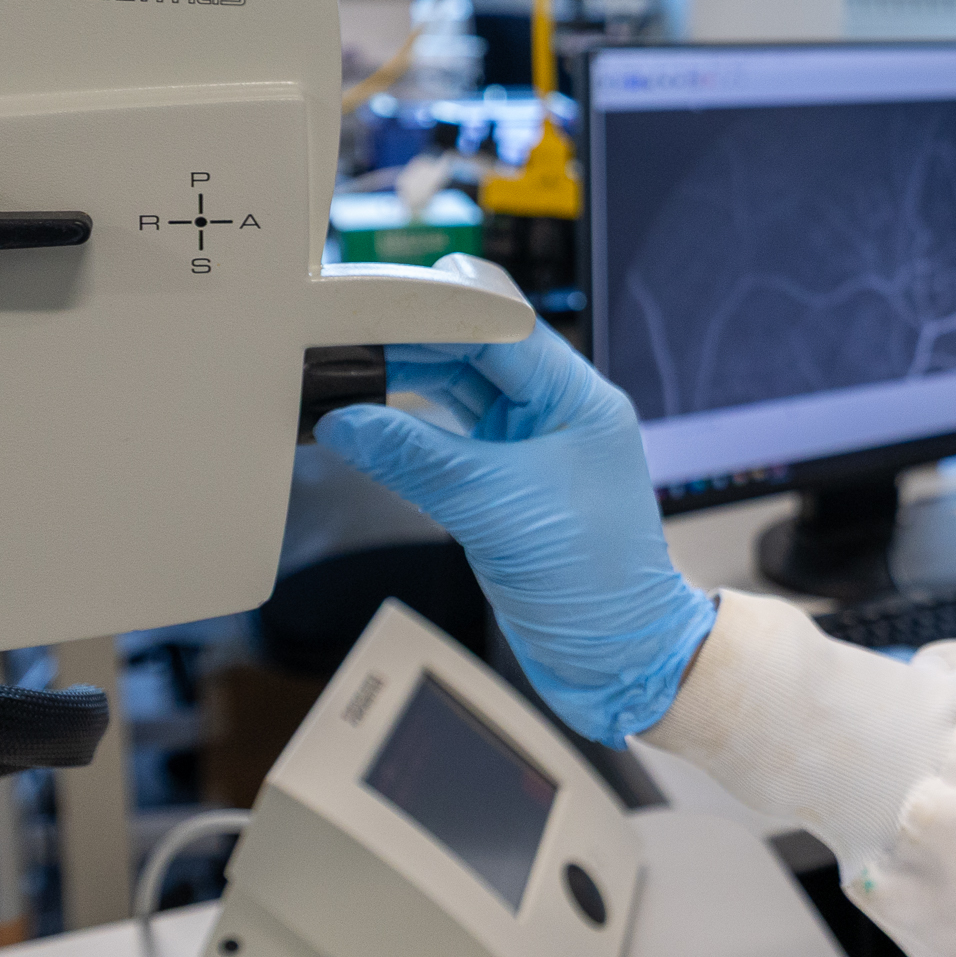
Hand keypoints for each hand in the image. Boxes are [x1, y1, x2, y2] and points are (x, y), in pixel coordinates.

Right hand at [315, 300, 716, 744]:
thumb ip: (415, 458)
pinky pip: (449, 436)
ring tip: (342, 368)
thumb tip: (345, 420)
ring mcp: (531, 445)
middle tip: (341, 333)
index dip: (435, 309)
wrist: (614, 656)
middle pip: (473, 350)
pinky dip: (408, 428)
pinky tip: (366, 420)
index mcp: (578, 398)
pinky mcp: (506, 481)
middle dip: (409, 340)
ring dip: (403, 380)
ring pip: (457, 390)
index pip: (500, 326)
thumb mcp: (493, 510)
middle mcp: (556, 411)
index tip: (374, 301)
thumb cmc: (592, 583)